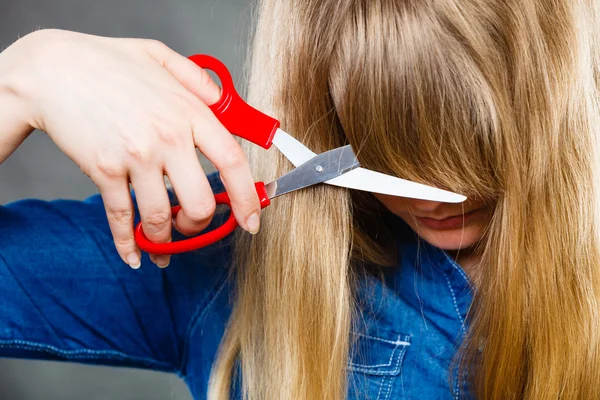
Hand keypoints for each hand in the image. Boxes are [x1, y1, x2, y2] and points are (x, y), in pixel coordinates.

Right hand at [2, 29, 260, 267]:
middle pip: (200, 204)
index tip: (251, 221)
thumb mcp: (162, 57)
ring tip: (163, 237)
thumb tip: (224, 104)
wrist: (52, 70)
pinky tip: (135, 256)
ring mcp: (135, 157)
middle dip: (199, 226)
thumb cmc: (108, 63)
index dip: (247, 199)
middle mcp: (167, 138)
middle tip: (192, 224)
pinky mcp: (104, 171)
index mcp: (189, 112)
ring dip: (165, 238)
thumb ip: (199, 80)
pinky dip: (128, 245)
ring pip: (160, 219)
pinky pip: (120, 219)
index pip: (233, 163)